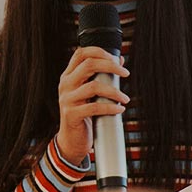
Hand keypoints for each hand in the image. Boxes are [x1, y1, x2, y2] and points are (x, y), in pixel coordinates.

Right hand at [56, 47, 129, 165]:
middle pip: (88, 65)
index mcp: (68, 76)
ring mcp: (66, 99)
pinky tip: (119, 109)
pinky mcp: (71, 114)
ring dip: (114, 91)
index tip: (116, 60)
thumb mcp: (90, 92)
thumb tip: (120, 60)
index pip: (80, 53)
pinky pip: (94, 107)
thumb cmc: (84, 113)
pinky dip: (110, 107)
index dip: (99, 52)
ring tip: (125, 98)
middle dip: (111, 66)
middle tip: (126, 74)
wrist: (72, 139)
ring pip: (93, 86)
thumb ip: (101, 76)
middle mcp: (65, 84)